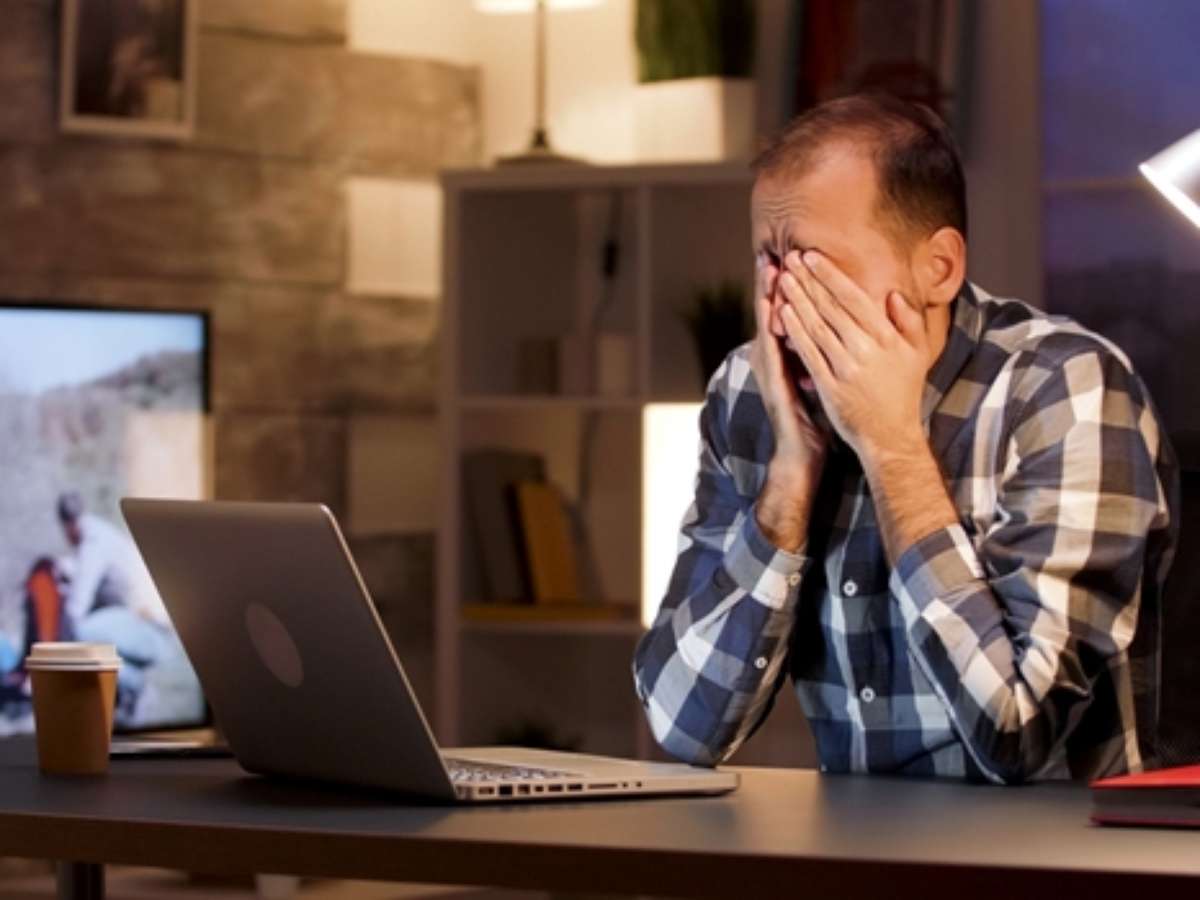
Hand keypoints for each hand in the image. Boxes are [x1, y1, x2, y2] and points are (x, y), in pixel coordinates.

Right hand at [749, 253, 828, 476]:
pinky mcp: (774, 381)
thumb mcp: (823, 378)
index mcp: (787, 354)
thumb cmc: (816, 419)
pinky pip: (772, 347)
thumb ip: (826, 352)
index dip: (792, 286)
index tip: (797, 258)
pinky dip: (771, 324)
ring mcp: (770, 369)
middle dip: (774, 281)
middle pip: (773, 311)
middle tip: (775, 250)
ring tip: (771, 267)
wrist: (802, 455)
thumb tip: (844, 328)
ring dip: (768, 295)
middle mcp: (773, 358)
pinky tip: (773, 305)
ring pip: (769, 323)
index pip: (790, 312)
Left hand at [777, 250, 928, 463]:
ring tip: (782, 278)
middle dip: (808, 280)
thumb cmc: (903, 393)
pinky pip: (809, 353)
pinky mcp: (829, 385)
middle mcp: (865, 349)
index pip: (854, 298)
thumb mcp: (917, 354)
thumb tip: (893, 294)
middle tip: (789, 258)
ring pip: (816, 326)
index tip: (811, 256)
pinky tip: (783, 313)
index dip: (830, 275)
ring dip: (797, 299)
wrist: (891, 436)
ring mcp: (845, 367)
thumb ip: (909, 322)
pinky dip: (795, 331)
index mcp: (886, 338)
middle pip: (831, 307)